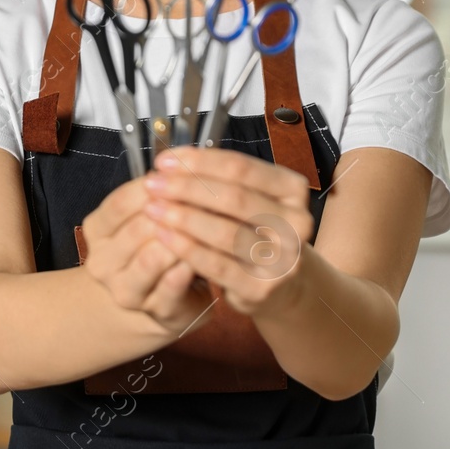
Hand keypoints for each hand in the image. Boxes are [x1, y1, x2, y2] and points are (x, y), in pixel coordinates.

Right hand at [78, 175, 217, 336]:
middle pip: (135, 230)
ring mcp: (125, 290)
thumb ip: (157, 193)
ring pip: (151, 260)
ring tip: (206, 223)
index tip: (178, 174)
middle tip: (200, 197)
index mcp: (98, 229)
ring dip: (180, 239)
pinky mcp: (157, 311)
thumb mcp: (146, 214)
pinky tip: (205, 253)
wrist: (159, 298)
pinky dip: (188, 267)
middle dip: (170, 212)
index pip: (119, 203)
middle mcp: (102, 262)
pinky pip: (172, 287)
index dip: (149, 188)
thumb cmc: (155, 244)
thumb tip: (181, 167)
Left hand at [138, 146, 316, 317]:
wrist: (279, 282)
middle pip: (234, 198)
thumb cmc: (253, 229)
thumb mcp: (247, 199)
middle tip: (153, 184)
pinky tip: (163, 235)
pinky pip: (217, 264)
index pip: (241, 167)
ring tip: (152, 208)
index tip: (164, 161)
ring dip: (183, 218)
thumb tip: (170, 163)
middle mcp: (297, 221)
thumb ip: (217, 179)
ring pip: (225, 232)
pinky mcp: (263, 286)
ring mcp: (283, 257)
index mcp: (293, 189)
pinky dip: (186, 247)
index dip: (199, 162)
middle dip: (187, 188)